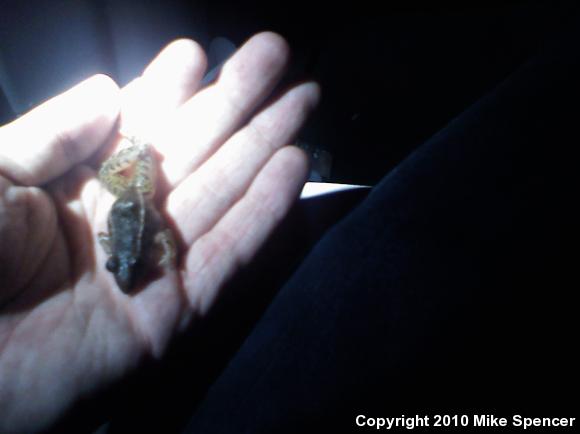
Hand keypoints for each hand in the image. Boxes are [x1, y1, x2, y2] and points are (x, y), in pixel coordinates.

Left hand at [0, 32, 318, 431]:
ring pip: (223, 192)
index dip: (169, 87)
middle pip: (193, 150)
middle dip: (236, 100)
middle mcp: (123, 219)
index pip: (135, 126)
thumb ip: (49, 134)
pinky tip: (294, 166)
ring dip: (264, 145)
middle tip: (276, 54)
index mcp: (74, 186)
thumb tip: (110, 89)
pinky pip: (230, 253)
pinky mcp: (176, 310)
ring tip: (302, 99)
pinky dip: (264, 212)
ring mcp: (155, 263)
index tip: (198, 52)